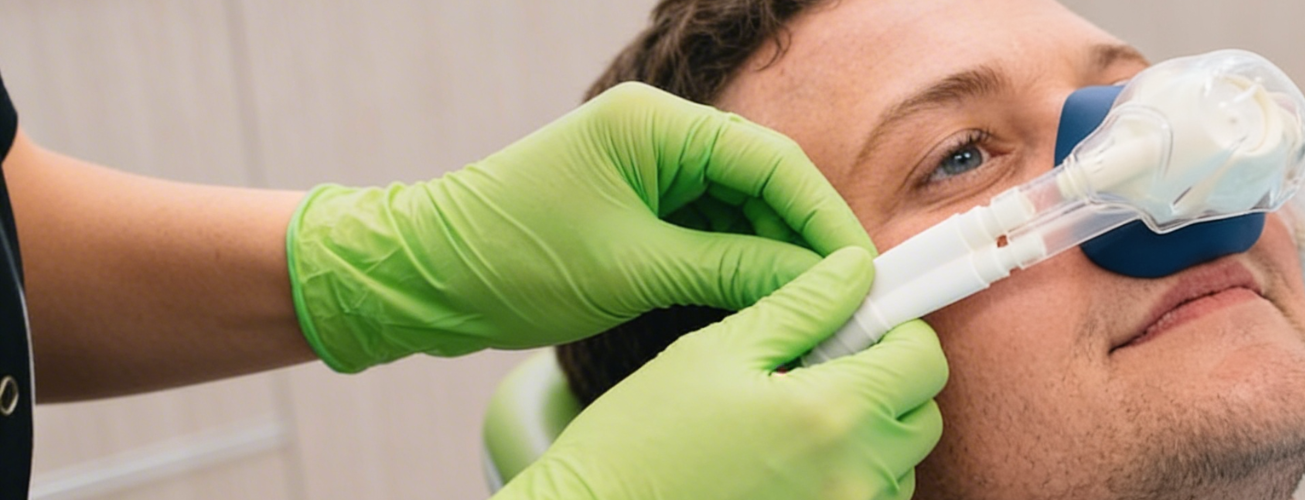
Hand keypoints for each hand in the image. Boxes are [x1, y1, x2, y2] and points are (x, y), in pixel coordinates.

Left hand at [286, 82, 869, 372]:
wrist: (426, 277)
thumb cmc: (511, 257)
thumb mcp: (635, 269)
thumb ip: (735, 269)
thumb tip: (817, 282)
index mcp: (653, 123)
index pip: (771, 161)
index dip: (823, 217)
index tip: (862, 268)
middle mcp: (656, 132)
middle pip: (763, 179)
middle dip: (805, 236)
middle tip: (850, 293)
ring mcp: (646, 165)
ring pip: (741, 207)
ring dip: (775, 252)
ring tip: (814, 303)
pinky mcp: (637, 202)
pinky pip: (710, 226)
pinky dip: (740, 261)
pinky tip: (767, 296)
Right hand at [493, 248, 947, 499]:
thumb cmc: (641, 440)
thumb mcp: (716, 352)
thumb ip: (801, 307)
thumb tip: (856, 270)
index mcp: (832, 413)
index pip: (923, 359)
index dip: (897, 332)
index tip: (861, 326)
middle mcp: (855, 474)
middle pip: (921, 414)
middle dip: (887, 383)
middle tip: (822, 370)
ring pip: (900, 464)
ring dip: (869, 436)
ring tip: (794, 423)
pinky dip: (849, 478)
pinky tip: (788, 463)